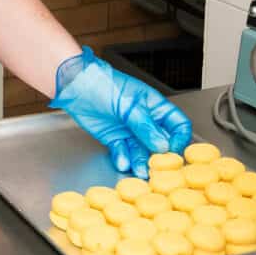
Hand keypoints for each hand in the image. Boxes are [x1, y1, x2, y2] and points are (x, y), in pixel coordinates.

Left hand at [49, 47, 193, 176]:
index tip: (175, 151)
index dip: (180, 138)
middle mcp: (145, 120)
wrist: (75, 86)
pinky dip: (123, 158)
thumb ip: (145, 126)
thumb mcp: (128, 104)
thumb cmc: (103, 83)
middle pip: (160, 142)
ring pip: (141, 150)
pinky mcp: (115, 138)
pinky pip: (123, 152)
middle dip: (160, 156)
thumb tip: (162, 145)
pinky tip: (123, 162)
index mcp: (154, 105)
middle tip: (157, 167)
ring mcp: (130, 130)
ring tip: (140, 170)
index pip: (177, 124)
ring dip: (141, 161)